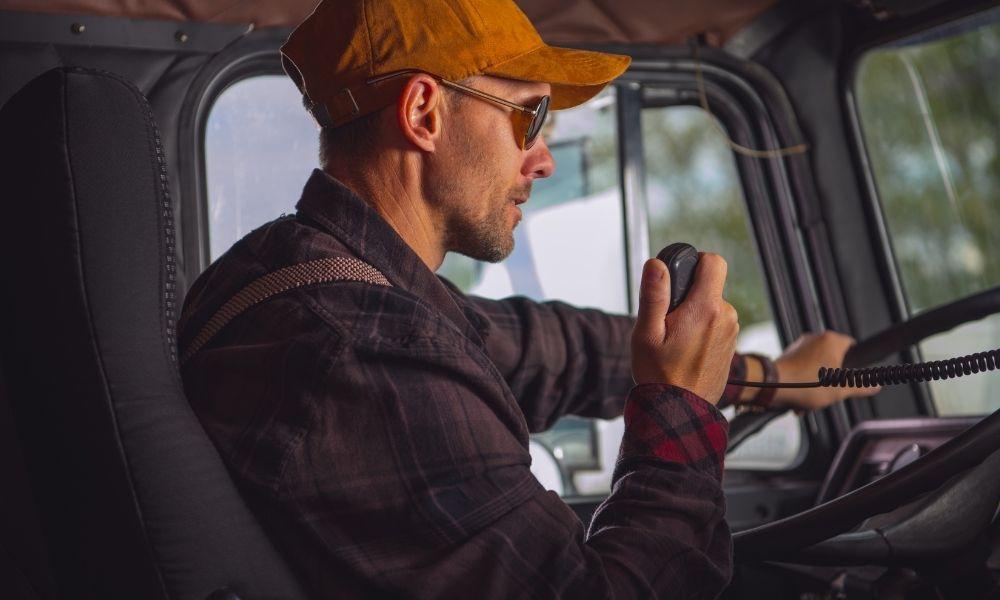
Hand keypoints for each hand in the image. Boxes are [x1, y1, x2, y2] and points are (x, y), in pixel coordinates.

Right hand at [631, 254, 738, 403]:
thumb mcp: (646, 334)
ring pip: (711, 306)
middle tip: (667, 322)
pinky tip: (686, 350)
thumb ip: (653, 295)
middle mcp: (725, 317)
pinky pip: (716, 323)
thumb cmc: (660, 375)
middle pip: (709, 286)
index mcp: (706, 309)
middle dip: (688, 295)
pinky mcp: (730, 344)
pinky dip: (701, 329)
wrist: (679, 411)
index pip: (714, 262)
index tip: (678, 278)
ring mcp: (731, 332)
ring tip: (675, 340)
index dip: (696, 262)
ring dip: (694, 314)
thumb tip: (656, 264)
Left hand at [773, 331, 880, 410]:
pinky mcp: (788, 355)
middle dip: (832, 381)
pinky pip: (802, 370)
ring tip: (812, 400)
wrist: (772, 386)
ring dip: (817, 386)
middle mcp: (815, 338)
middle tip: (830, 393)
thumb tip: (875, 385)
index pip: (853, 346)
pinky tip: (801, 400)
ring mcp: (800, 346)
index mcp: (831, 340)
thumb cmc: (806, 384)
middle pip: (834, 360)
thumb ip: (862, 386)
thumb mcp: (841, 389)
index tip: (854, 376)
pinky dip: (803, 384)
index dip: (856, 363)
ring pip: (817, 368)